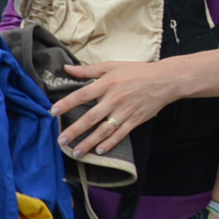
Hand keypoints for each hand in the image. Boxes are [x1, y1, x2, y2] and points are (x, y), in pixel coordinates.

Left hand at [53, 59, 192, 154]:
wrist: (165, 80)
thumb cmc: (137, 71)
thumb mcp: (112, 66)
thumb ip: (88, 70)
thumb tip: (66, 68)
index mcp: (107, 84)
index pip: (82, 95)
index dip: (67, 103)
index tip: (53, 112)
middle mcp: (114, 99)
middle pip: (91, 117)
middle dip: (75, 130)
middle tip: (61, 140)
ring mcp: (125, 111)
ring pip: (104, 130)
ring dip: (89, 142)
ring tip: (76, 152)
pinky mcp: (135, 120)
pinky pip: (120, 134)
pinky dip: (110, 143)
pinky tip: (99, 151)